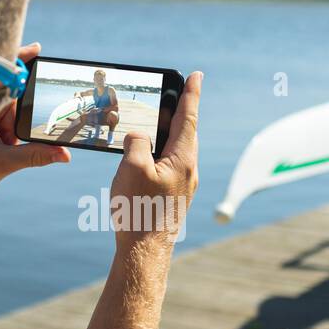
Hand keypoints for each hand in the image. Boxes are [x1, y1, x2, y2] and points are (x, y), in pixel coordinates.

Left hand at [0, 42, 69, 211]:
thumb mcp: (2, 163)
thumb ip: (34, 155)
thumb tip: (64, 154)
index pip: (0, 73)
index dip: (19, 58)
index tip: (37, 49)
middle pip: (9, 96)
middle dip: (15, 118)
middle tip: (6, 140)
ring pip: (6, 111)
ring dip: (9, 130)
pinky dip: (4, 133)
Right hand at [110, 72, 200, 248]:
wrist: (144, 252)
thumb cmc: (139, 211)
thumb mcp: (133, 167)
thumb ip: (137, 143)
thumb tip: (139, 137)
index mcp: (183, 159)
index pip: (188, 117)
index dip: (190, 94)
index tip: (196, 75)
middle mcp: (188, 170)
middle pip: (182, 132)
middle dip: (175, 111)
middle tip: (169, 93)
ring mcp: (182, 185)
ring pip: (174, 149)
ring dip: (163, 133)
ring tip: (149, 123)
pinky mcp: (172, 196)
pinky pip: (167, 165)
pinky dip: (157, 153)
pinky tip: (142, 157)